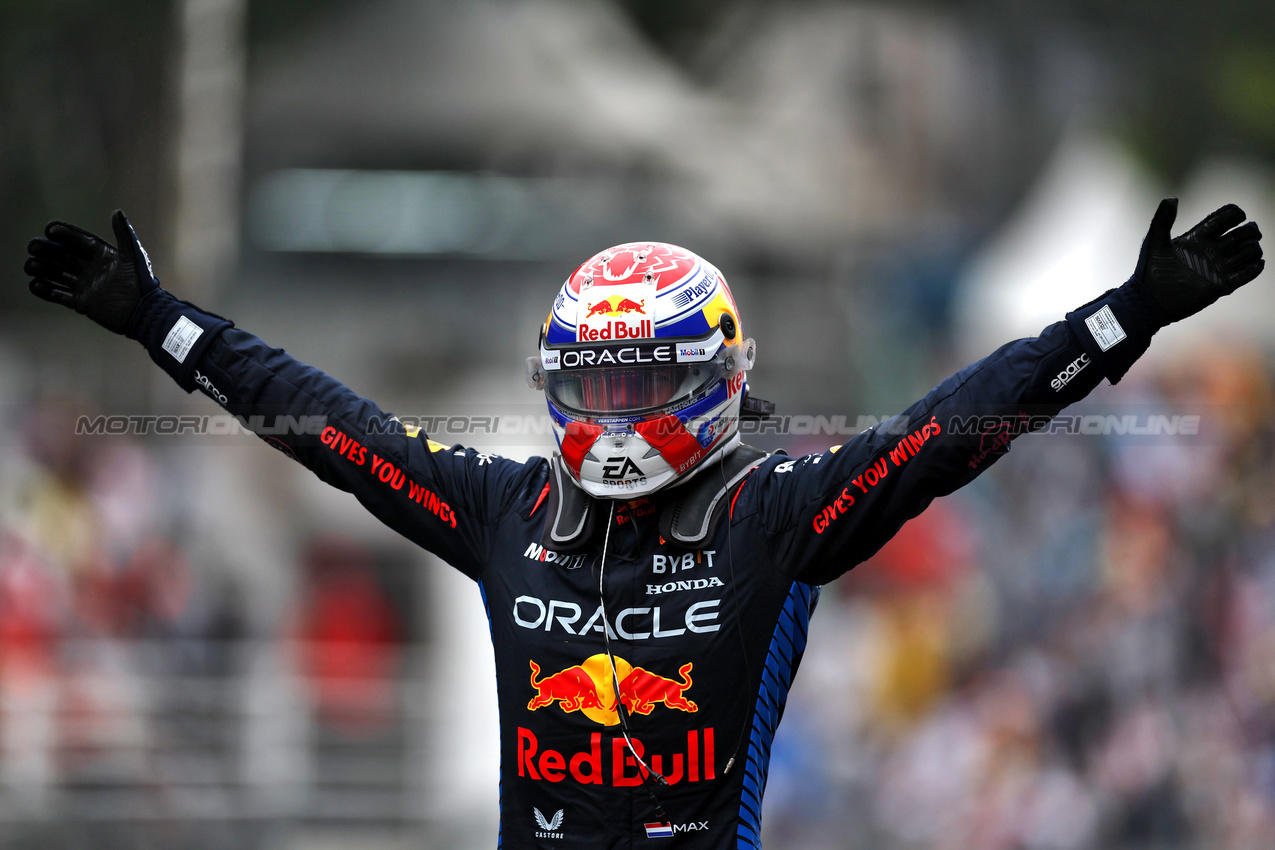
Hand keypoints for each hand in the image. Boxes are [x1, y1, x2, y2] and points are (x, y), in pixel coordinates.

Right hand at [25, 210, 158, 334]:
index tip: (50, 230)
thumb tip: (117, 212)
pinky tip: (35, 285)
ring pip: (57, 274)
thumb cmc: (141, 283)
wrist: (143, 313)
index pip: (79, 241)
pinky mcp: (81, 302)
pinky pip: (58, 295)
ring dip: (42, 269)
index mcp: (102, 255)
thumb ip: (124, 235)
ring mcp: (85, 285)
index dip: (65, 234)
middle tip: (34, 247)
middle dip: (47, 250)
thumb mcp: (133, 257)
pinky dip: (46, 291)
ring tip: (31, 265)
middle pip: (63, 256)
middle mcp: (91, 268)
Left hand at [1134, 198, 1263, 323]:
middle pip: (1241, 234)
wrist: (1149, 300)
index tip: (1238, 215)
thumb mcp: (1154, 242)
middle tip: (1251, 232)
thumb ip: (1162, 220)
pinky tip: (1255, 265)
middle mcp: (1210, 250)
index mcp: (1198, 237)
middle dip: (1250, 230)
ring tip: (1250, 251)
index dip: (1235, 213)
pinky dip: (1253, 270)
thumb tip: (1172, 198)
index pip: (1223, 218)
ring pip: (1246, 253)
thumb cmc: (1149, 271)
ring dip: (1252, 249)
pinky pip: (1243, 276)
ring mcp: (1216, 268)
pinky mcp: (1220, 286)